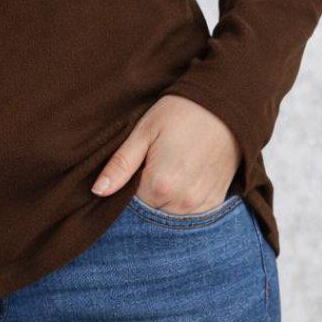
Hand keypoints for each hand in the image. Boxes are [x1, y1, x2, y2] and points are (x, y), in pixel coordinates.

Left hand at [92, 95, 241, 213]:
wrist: (224, 107)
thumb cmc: (180, 113)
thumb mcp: (144, 132)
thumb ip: (120, 165)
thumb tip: (97, 191)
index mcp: (160, 185)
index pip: (129, 203)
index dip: (128, 184)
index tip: (135, 165)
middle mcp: (182, 202)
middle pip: (150, 211)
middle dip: (145, 193)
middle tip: (153, 163)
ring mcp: (201, 205)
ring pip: (169, 214)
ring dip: (164, 199)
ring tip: (169, 167)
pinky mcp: (216, 202)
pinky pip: (190, 213)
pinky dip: (182, 201)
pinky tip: (184, 176)